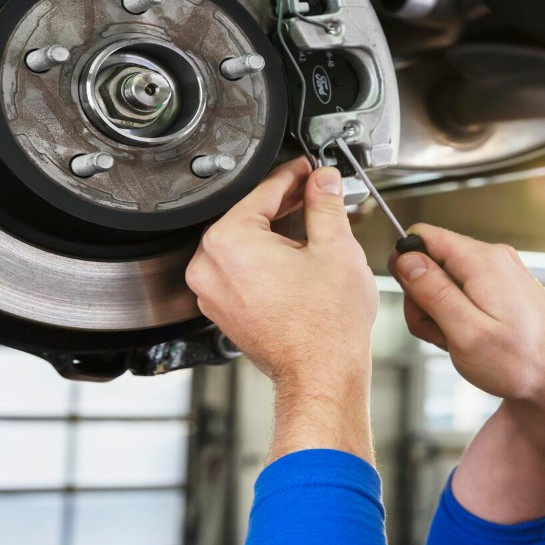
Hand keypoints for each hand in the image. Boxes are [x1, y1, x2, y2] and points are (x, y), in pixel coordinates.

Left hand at [186, 158, 378, 461]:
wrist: (321, 373)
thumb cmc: (325, 325)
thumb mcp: (335, 247)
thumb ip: (325, 203)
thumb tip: (323, 181)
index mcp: (229, 242)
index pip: (263, 192)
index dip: (293, 176)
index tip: (309, 170)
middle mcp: (209, 267)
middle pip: (250, 217)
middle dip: (287, 204)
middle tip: (317, 195)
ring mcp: (212, 293)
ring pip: (245, 245)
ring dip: (278, 232)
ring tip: (314, 227)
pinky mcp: (223, 311)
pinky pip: (242, 271)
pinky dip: (267, 260)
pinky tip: (299, 258)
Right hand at [390, 225, 544, 521]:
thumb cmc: (520, 365)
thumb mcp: (466, 334)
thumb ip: (433, 292)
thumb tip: (405, 258)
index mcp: (483, 261)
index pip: (422, 237)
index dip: (407, 268)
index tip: (417, 303)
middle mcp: (494, 258)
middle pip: (432, 262)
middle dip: (424, 300)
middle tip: (443, 334)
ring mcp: (502, 273)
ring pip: (447, 282)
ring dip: (442, 314)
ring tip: (461, 342)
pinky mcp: (505, 290)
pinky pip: (466, 294)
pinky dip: (460, 318)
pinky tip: (474, 340)